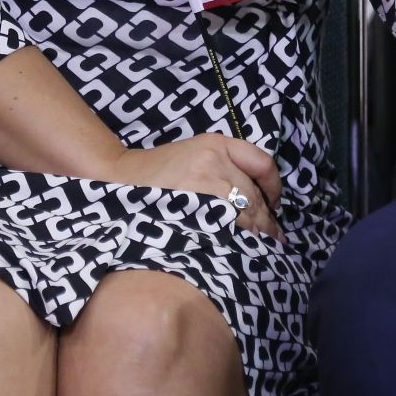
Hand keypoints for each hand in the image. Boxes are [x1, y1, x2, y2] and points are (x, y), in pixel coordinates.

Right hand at [107, 135, 284, 240]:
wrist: (119, 176)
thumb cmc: (162, 169)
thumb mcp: (197, 152)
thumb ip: (227, 166)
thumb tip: (261, 201)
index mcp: (217, 144)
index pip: (261, 164)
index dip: (274, 188)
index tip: (276, 204)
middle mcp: (213, 161)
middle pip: (253, 196)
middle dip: (265, 220)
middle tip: (273, 238)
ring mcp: (202, 186)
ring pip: (244, 215)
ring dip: (256, 234)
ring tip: (262, 248)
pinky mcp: (192, 209)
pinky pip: (225, 229)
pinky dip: (238, 241)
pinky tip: (243, 252)